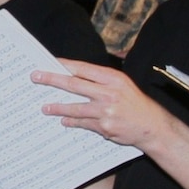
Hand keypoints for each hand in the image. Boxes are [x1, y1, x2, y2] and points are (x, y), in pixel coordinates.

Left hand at [33, 58, 169, 151]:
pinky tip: (63, 121)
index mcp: (113, 78)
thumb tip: (76, 76)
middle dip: (52, 79)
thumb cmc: (136, 103)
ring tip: (45, 107)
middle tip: (36, 77)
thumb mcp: (123, 84)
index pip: (83, 68)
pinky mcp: (104, 127)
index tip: (49, 61)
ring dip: (58, 107)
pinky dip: (71, 122)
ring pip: (75, 107)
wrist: (152, 126)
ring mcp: (105, 111)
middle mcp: (108, 93)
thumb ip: (102, 80)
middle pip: (74, 84)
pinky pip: (82, 123)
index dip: (64, 65)